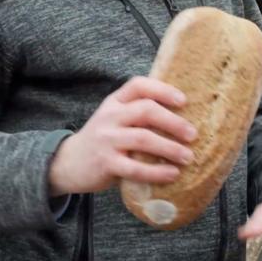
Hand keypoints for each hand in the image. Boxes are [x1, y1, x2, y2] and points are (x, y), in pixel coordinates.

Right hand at [49, 76, 196, 195]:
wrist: (68, 164)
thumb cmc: (102, 141)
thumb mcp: (114, 119)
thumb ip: (138, 115)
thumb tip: (182, 118)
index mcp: (114, 102)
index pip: (138, 85)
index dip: (163, 90)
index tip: (184, 101)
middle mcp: (110, 116)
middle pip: (146, 110)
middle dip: (173, 122)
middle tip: (193, 134)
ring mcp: (106, 140)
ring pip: (143, 139)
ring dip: (170, 148)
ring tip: (188, 157)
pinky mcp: (105, 163)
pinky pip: (135, 168)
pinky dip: (157, 172)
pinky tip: (172, 174)